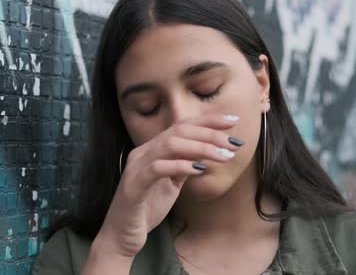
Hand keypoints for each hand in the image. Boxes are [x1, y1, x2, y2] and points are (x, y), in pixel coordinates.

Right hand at [96, 113, 242, 257]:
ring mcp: (136, 167)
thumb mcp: (171, 183)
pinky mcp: (134, 185)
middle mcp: (143, 152)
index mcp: (152, 150)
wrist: (121, 235)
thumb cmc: (147, 208)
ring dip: (201, 148)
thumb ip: (184, 165)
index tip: (233, 120)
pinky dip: (181, 166)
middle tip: (234, 142)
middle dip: (210, 133)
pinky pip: (158, 168)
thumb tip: (208, 151)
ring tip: (224, 156)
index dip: (208, 120)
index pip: (182, 126)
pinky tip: (200, 170)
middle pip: (179, 131)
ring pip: (170, 145)